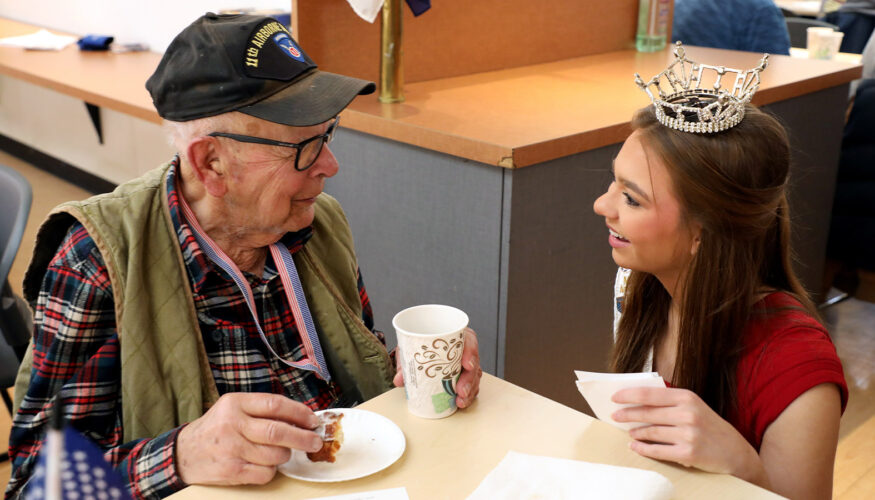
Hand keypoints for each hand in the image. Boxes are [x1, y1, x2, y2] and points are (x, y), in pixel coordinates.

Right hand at [175, 393, 322, 485]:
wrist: (184, 453)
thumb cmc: (216, 429)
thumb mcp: (233, 408)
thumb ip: (261, 410)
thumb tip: (300, 418)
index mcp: (235, 404)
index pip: (275, 404)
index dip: (299, 413)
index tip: (312, 420)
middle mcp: (232, 424)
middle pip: (278, 431)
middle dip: (303, 437)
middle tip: (315, 441)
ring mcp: (231, 449)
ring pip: (275, 455)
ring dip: (285, 455)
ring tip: (282, 452)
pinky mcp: (231, 470)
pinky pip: (265, 473)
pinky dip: (272, 471)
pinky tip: (266, 464)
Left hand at [393, 327, 481, 407]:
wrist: (418, 350)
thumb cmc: (419, 345)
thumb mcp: (410, 349)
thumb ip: (405, 363)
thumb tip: (399, 380)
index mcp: (455, 336)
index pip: (469, 340)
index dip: (470, 352)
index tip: (466, 364)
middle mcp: (463, 349)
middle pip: (474, 362)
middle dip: (469, 378)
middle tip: (461, 390)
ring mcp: (466, 363)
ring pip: (474, 376)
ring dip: (469, 390)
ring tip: (460, 400)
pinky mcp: (465, 376)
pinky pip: (472, 385)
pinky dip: (468, 395)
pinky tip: (462, 402)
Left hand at [611, 387, 764, 481]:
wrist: (735, 452)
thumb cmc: (709, 426)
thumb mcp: (693, 406)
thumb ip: (669, 403)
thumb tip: (636, 402)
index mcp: (687, 397)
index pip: (650, 394)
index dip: (629, 395)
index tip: (614, 397)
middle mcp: (688, 414)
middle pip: (647, 413)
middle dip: (627, 414)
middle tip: (615, 416)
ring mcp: (688, 434)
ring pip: (651, 432)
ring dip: (635, 433)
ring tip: (629, 432)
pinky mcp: (688, 453)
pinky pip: (658, 450)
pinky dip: (643, 449)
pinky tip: (636, 447)